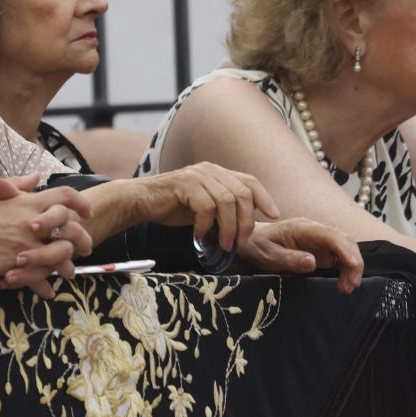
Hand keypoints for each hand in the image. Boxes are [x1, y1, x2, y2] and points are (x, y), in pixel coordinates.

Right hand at [0, 173, 94, 296]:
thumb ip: (19, 184)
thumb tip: (37, 176)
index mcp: (27, 203)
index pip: (64, 196)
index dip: (80, 203)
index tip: (86, 213)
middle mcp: (31, 223)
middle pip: (71, 230)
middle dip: (83, 240)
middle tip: (85, 248)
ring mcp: (25, 245)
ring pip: (60, 258)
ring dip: (67, 268)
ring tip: (68, 273)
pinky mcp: (15, 265)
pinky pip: (39, 280)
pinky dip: (45, 288)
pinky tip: (47, 291)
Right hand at [134, 162, 279, 251]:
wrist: (141, 201)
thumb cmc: (172, 207)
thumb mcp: (204, 207)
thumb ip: (223, 209)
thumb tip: (246, 226)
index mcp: (217, 173)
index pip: (249, 181)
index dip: (264, 197)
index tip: (274, 215)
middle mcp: (210, 170)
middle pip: (242, 193)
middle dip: (246, 221)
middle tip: (241, 242)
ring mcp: (197, 176)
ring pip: (227, 201)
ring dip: (229, 228)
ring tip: (225, 245)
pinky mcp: (184, 185)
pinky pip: (206, 208)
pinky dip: (206, 226)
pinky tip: (200, 237)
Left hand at [237, 218, 363, 292]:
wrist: (252, 243)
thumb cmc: (258, 246)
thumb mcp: (268, 255)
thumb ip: (289, 258)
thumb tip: (313, 262)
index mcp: (302, 228)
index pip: (331, 235)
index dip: (344, 249)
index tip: (353, 264)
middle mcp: (315, 231)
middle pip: (344, 241)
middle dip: (353, 261)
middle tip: (351, 285)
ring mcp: (320, 240)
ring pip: (345, 249)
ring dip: (351, 268)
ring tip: (346, 289)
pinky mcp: (321, 250)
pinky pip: (340, 257)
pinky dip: (346, 270)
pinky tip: (343, 284)